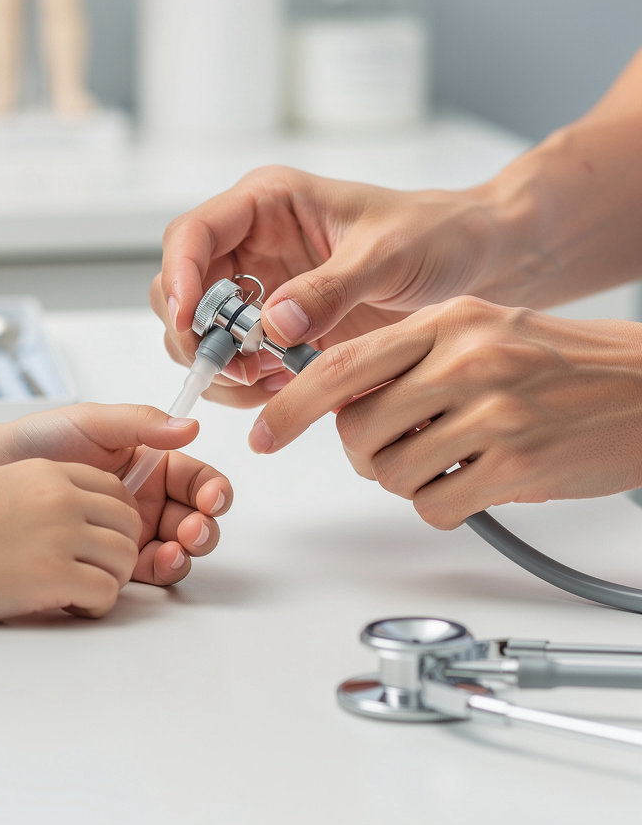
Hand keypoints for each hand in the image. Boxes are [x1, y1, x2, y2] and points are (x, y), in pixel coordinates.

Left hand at [0, 403, 231, 584]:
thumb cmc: (40, 439)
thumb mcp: (93, 422)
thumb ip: (142, 424)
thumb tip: (190, 426)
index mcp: (150, 463)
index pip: (196, 479)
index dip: (213, 490)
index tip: (210, 497)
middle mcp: (147, 498)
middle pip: (196, 518)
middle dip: (205, 526)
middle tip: (193, 528)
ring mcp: (130, 531)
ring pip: (178, 547)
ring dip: (188, 551)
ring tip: (175, 549)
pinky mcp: (110, 557)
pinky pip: (148, 569)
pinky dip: (162, 570)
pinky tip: (156, 563)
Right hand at [0, 459, 142, 623]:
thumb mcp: (4, 486)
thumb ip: (45, 492)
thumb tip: (78, 513)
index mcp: (50, 473)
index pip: (115, 491)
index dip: (116, 521)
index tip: (101, 541)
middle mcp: (62, 499)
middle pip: (128, 523)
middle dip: (120, 551)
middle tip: (95, 570)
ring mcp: (60, 535)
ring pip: (125, 558)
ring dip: (111, 579)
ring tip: (81, 590)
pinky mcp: (53, 575)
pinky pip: (107, 592)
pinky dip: (96, 605)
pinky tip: (70, 606)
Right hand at [155, 165, 499, 406]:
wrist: (474, 263)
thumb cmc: (435, 234)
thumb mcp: (388, 254)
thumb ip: (331, 288)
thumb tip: (274, 323)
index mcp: (267, 205)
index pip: (191, 234)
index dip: (178, 276)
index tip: (188, 321)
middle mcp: (251, 246)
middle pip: (180, 290)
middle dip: (197, 334)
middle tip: (239, 368)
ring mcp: (259, 290)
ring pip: (198, 333)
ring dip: (219, 365)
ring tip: (268, 380)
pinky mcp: (274, 331)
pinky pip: (233, 362)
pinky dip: (244, 384)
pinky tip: (281, 386)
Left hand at [247, 296, 641, 528]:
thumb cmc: (561, 361)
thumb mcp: (478, 332)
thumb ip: (407, 359)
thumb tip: (337, 401)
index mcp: (449, 320)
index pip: (342, 364)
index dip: (291, 405)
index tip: (263, 434)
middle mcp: (467, 359)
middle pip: (357, 428)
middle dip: (362, 452)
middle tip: (392, 450)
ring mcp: (495, 413)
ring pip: (391, 472)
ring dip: (406, 478)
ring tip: (449, 460)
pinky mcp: (518, 467)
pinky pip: (434, 505)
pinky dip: (442, 504)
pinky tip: (475, 481)